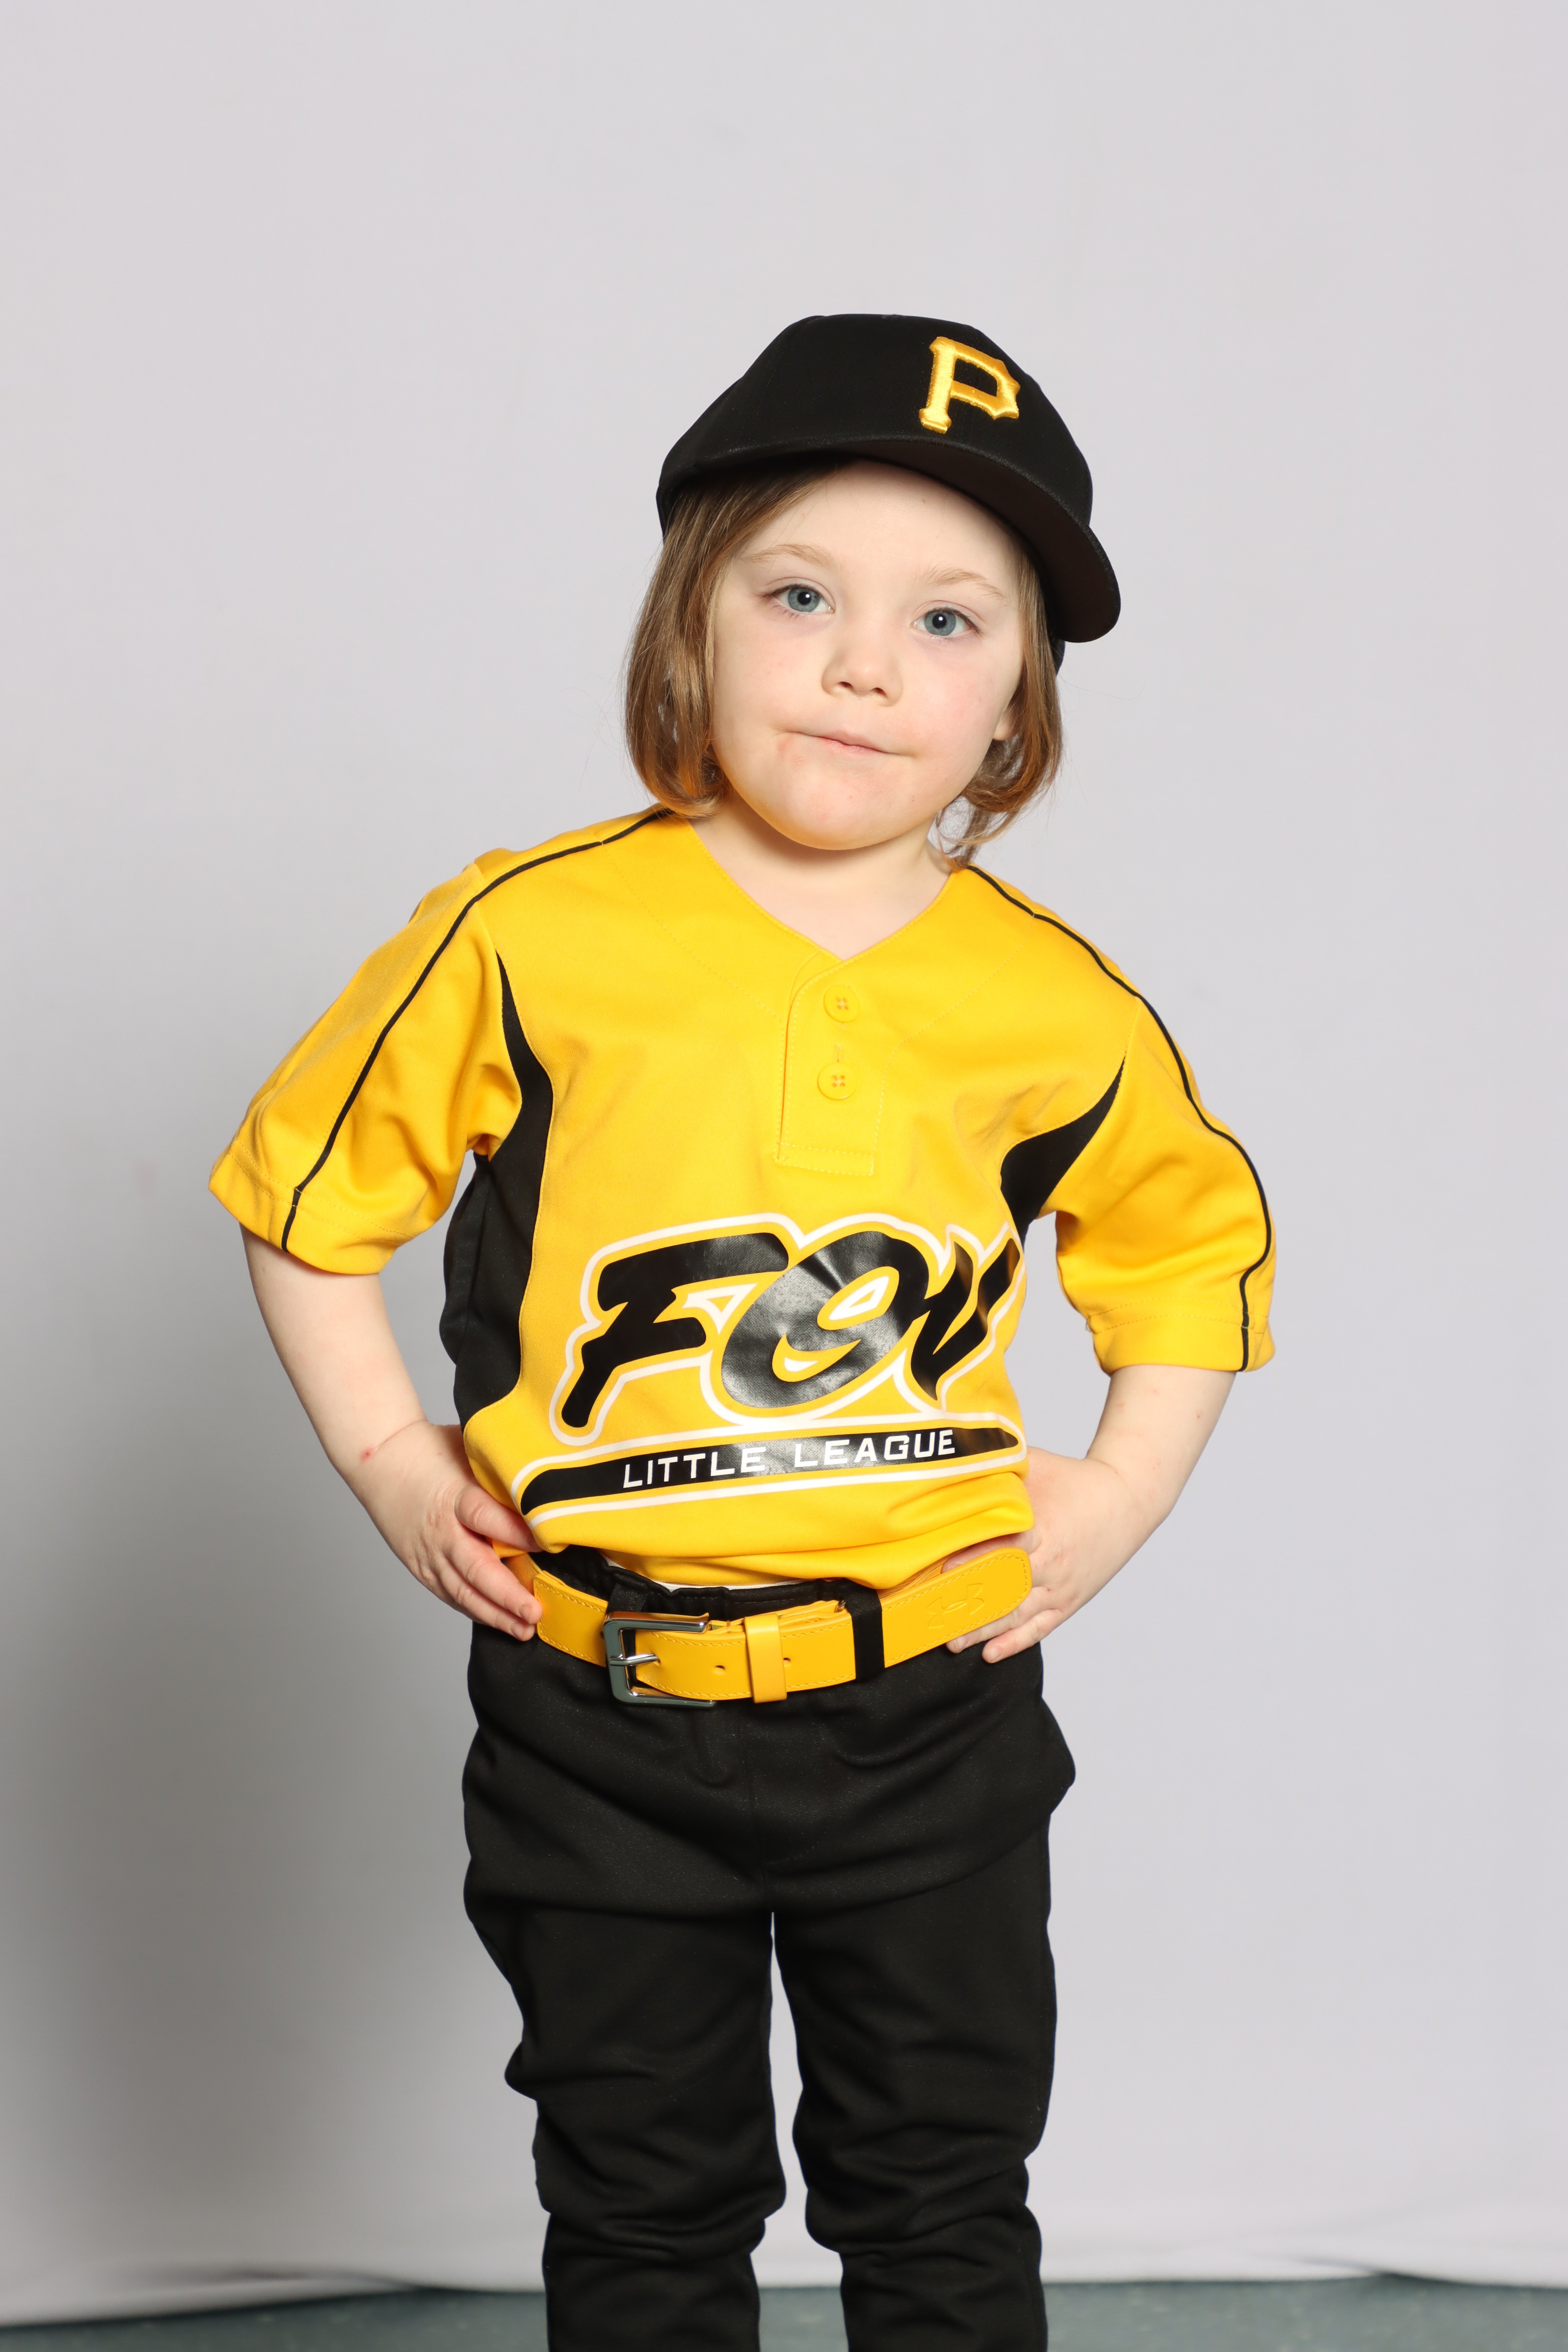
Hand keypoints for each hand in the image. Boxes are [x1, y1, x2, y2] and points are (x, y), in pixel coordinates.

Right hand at [349, 1418, 541, 1641]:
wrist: (381, 1461)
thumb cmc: (431, 1451)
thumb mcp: (470, 1450)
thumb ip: (501, 1473)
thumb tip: (546, 1484)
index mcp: (455, 1496)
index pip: (488, 1518)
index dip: (517, 1534)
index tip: (547, 1545)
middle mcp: (442, 1531)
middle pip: (475, 1568)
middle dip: (507, 1595)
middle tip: (534, 1612)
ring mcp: (429, 1554)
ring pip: (462, 1591)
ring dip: (494, 1614)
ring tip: (523, 1629)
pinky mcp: (421, 1567)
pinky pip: (450, 1594)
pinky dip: (475, 1610)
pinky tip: (498, 1620)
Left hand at [944, 1447, 1141, 1662]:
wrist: (1129, 1499)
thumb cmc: (1076, 1479)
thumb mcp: (1037, 1465)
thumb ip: (999, 1468)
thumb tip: (956, 1463)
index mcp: (1045, 1530)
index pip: (1005, 1548)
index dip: (975, 1559)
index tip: (945, 1569)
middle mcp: (1053, 1564)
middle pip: (1006, 1590)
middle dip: (970, 1606)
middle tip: (935, 1618)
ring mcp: (1062, 1587)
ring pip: (1018, 1616)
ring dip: (985, 1631)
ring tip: (953, 1642)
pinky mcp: (1070, 1600)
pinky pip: (1040, 1627)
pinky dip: (1014, 1642)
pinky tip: (990, 1654)